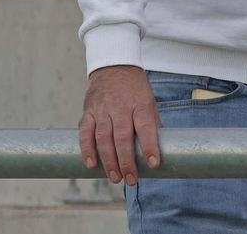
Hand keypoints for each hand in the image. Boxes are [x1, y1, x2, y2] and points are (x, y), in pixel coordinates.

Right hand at [78, 64, 161, 185]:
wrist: (114, 67)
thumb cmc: (135, 90)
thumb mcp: (149, 102)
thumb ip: (152, 124)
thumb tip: (160, 148)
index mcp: (139, 105)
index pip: (146, 127)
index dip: (150, 146)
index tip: (153, 164)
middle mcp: (120, 107)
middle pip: (123, 137)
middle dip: (127, 161)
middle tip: (131, 179)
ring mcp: (102, 109)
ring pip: (104, 138)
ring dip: (108, 160)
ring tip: (115, 177)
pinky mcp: (88, 111)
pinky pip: (85, 132)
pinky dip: (87, 149)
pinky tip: (91, 164)